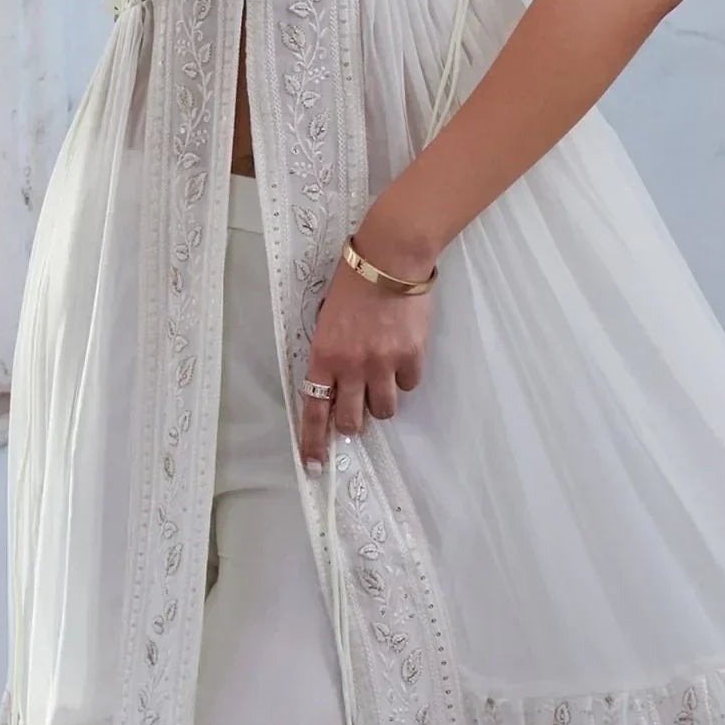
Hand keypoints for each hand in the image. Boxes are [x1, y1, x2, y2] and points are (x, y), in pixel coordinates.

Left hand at [296, 247, 437, 472]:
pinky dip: (404, 377)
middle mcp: (351, 367)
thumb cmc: (354, 283)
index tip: (314, 465)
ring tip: (382, 377)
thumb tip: (336, 384)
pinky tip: (401, 354)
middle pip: (352, 421)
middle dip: (353, 423)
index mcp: (324, 356)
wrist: (390, 259)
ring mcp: (383, 364)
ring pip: (384, 410)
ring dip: (381, 400)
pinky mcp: (411, 357)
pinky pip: (408, 385)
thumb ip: (330, 355)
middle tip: (358, 412)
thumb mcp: (327, 320)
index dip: (313, 442)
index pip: (314, 409)